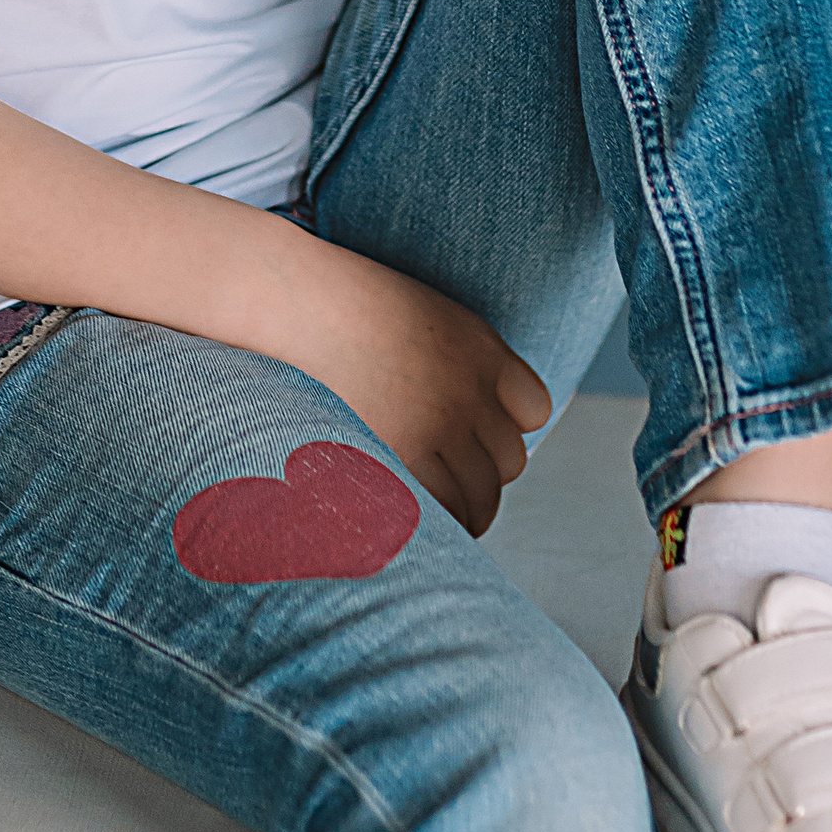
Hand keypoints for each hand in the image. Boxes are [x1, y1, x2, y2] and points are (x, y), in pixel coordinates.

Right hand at [273, 247, 552, 535]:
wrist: (297, 305)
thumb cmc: (352, 316)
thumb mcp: (429, 322)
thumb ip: (469, 370)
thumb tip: (498, 437)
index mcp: (483, 350)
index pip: (534, 410)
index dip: (507, 427)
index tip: (476, 434)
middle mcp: (470, 387)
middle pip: (510, 459)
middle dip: (485, 472)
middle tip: (446, 475)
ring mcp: (437, 423)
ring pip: (484, 493)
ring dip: (469, 508)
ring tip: (444, 515)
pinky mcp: (402, 454)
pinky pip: (446, 509)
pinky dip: (442, 523)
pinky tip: (424, 525)